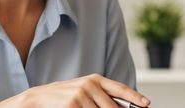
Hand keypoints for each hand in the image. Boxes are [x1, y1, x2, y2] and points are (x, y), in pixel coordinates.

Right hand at [0, 74, 149, 107]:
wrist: (37, 98)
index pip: (120, 89)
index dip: (135, 97)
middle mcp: (90, 85)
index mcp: (95, 79)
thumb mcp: (84, 91)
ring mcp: (81, 95)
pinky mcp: (72, 105)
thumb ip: (102, 97)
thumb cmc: (63, 97)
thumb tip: (121, 107)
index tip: (146, 104)